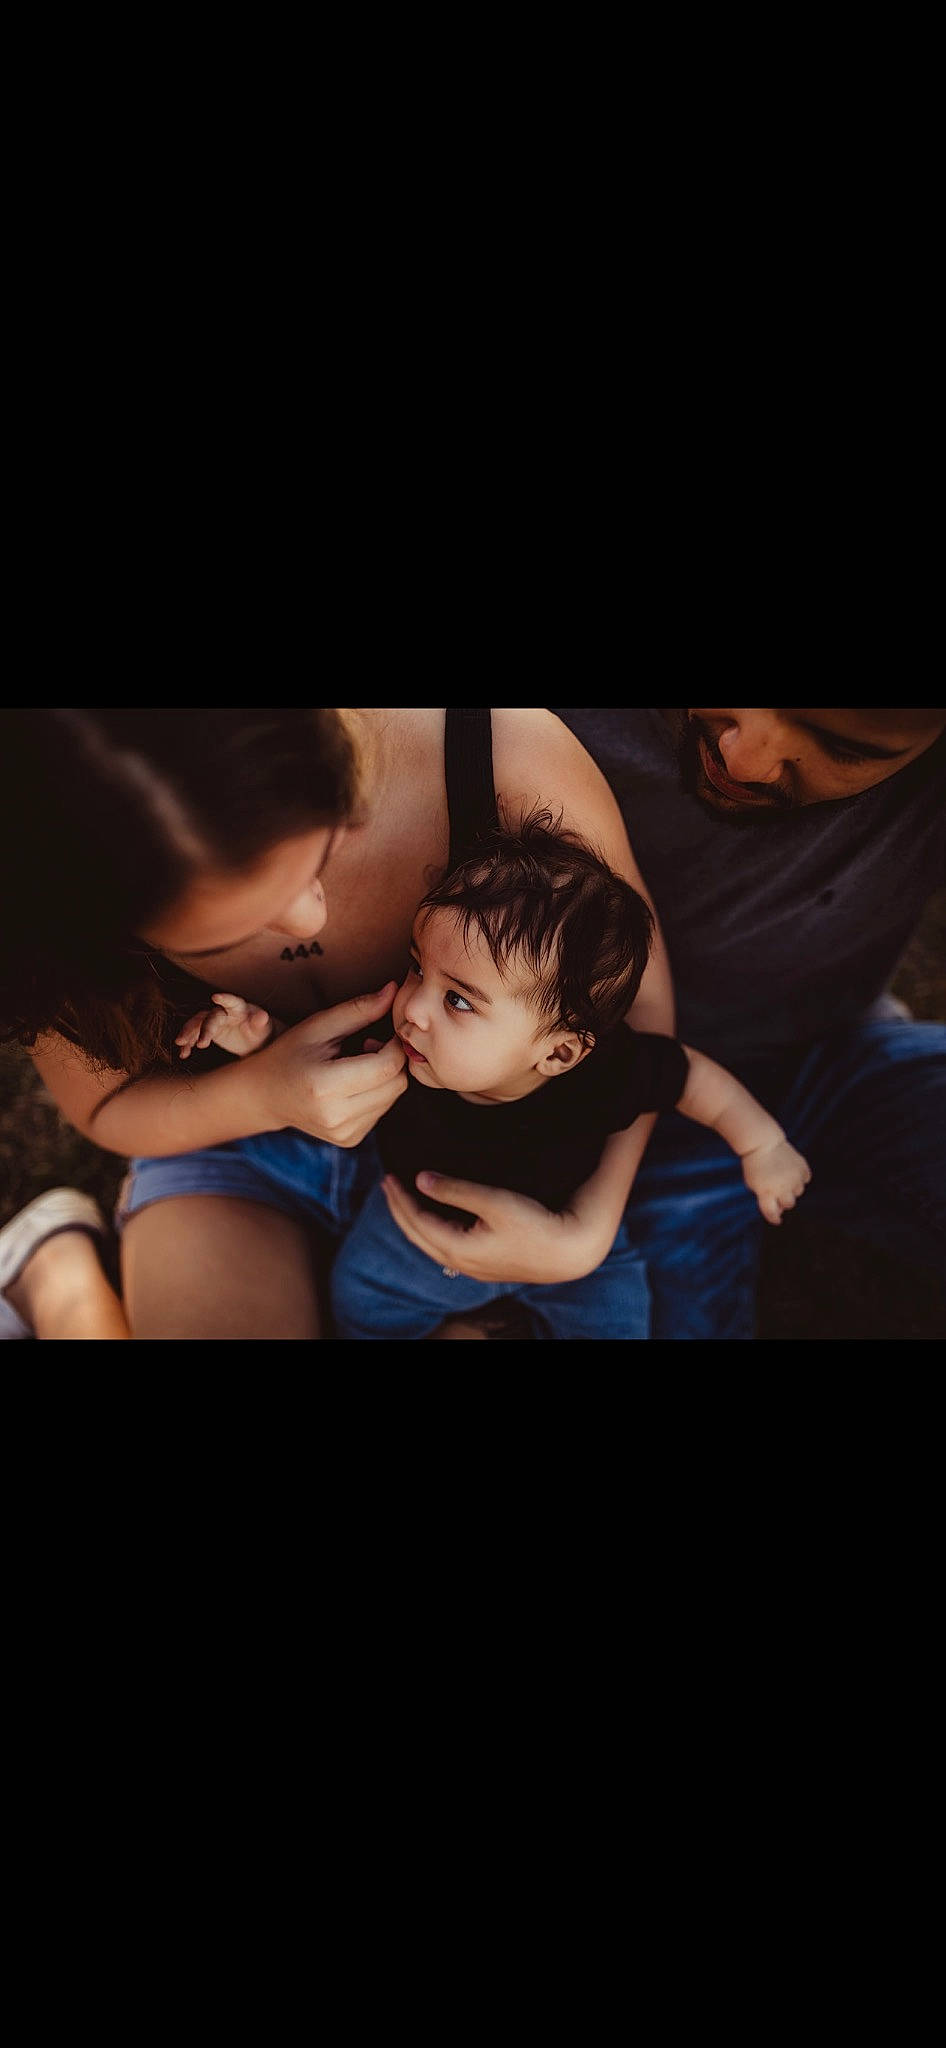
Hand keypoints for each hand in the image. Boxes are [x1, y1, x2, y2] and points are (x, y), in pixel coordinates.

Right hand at [176, 992, 274, 1059]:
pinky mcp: (207, 1030)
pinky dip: (188, 1043)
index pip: (231, 1002)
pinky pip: (194, 1035)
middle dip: (204, 1029)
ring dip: (188, 1034)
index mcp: (239, 1008)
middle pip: (210, 1017)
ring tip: (181, 1046)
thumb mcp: (262, 1028)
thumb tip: (263, 1016)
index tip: (216, 997)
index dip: (225, 998)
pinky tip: (184, 1053)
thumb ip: (260, 1022)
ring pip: (197, 1023)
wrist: (253, 1040)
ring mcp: (213, 1020)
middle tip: (201, 1044)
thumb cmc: (260, 1031)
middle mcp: (223, 1011)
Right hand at [250, 983, 407, 1146]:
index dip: (394, 1045)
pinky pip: (382, 1110)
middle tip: (368, 1045)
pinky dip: (377, 1093)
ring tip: (357, 1063)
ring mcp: (344, 1133)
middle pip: (396, 1084)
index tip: (384, 1032)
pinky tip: (354, 1083)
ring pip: (393, 1098)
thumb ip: (358, 1009)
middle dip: (392, 1060)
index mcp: (325, 1086)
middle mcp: (336, 1116)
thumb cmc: (289, 1054)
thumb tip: (394, 990)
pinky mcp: (350, 1139)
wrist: (264, 1096)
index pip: (387, 1066)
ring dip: (385, 1077)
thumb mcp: (318, 1026)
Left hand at [380, 1171, 612, 1283]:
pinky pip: (445, 1248)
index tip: (388, 1176)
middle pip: (417, 1235)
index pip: (416, 1221)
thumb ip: (455, 1191)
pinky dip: (432, 1230)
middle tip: (387, 1185)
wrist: (570, 1252)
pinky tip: (435, 1220)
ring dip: (414, 1221)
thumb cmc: (536, 1224)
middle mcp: (461, 1262)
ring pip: (430, 1244)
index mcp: (457, 1248)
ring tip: (405, 1201)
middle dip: (400, 1210)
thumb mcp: (494, 1202)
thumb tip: (421, 1179)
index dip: (400, 1199)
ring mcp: (473, 1267)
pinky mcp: (486, 1265)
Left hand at [741, 1136, 811, 1224]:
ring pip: (798, 1192)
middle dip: (784, 1201)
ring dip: (792, 1188)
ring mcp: (794, 1178)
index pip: (773, 1214)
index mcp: (766, 1193)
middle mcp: (782, 1188)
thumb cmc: (755, 1165)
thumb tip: (779, 1209)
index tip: (777, 1219)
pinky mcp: (802, 1168)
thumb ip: (764, 1198)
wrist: (762, 1143)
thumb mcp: (753, 1184)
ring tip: (783, 1178)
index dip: (774, 1218)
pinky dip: (800, 1178)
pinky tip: (791, 1171)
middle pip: (789, 1204)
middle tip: (779, 1193)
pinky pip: (805, 1179)